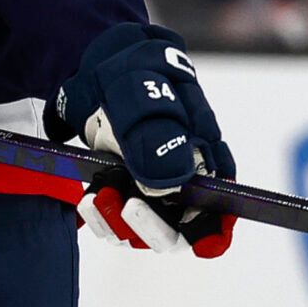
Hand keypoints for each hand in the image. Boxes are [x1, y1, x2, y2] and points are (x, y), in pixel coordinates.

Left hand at [44, 22, 236, 256]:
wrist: (100, 67)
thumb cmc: (138, 74)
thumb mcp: (149, 89)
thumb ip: (161, 130)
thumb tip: (175, 177)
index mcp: (206, 165)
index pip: (219, 217)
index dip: (215, 234)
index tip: (201, 240)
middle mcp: (180, 188)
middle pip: (177, 234)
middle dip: (153, 227)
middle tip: (129, 205)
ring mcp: (147, 193)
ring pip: (139, 232)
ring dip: (118, 222)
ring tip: (98, 195)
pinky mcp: (117, 193)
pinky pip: (111, 222)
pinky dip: (100, 216)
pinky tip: (88, 199)